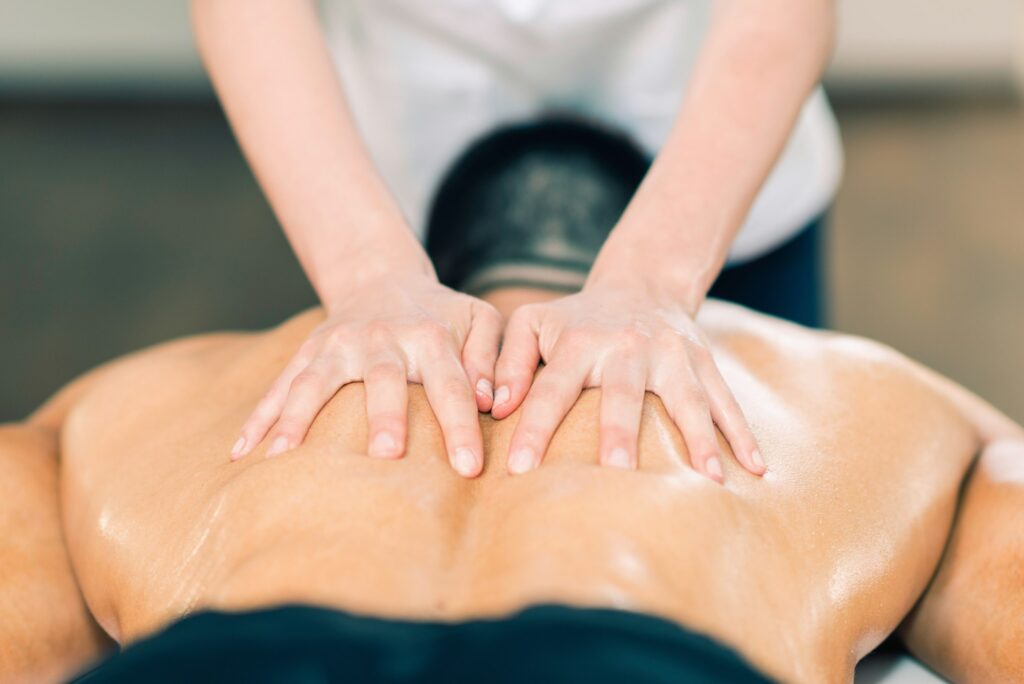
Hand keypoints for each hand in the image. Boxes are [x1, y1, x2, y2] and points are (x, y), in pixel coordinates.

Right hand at [231, 274, 501, 477]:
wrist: (382, 278)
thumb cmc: (442, 314)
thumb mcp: (480, 320)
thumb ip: (491, 357)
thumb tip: (489, 402)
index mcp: (430, 336)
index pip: (451, 387)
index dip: (462, 427)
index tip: (470, 469)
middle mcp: (382, 339)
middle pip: (383, 380)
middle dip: (385, 416)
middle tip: (386, 455)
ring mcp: (338, 345)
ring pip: (316, 382)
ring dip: (298, 419)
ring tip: (282, 460)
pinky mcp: (307, 353)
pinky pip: (280, 386)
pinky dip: (259, 417)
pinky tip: (241, 453)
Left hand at [490, 281, 764, 481]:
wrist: (640, 283)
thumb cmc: (575, 319)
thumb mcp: (532, 323)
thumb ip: (508, 360)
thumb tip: (497, 407)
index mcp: (580, 341)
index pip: (551, 389)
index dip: (534, 427)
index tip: (519, 470)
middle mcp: (628, 347)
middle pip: (623, 394)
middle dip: (618, 432)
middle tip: (615, 470)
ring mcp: (672, 353)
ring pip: (686, 398)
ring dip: (699, 438)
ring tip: (708, 480)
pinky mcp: (704, 360)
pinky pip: (725, 399)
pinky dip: (741, 433)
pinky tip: (754, 469)